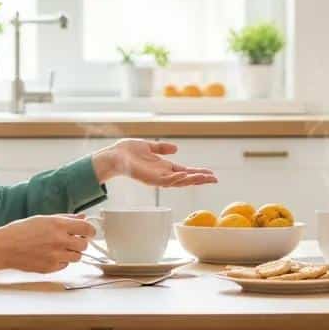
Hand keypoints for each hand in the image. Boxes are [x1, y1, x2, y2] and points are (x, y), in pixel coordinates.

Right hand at [0, 214, 96, 273]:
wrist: (3, 247)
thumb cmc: (21, 230)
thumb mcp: (44, 218)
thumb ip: (66, 218)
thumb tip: (82, 217)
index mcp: (59, 225)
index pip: (87, 229)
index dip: (90, 230)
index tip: (88, 232)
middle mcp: (60, 241)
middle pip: (84, 245)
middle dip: (80, 242)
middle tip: (71, 240)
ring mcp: (56, 256)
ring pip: (77, 257)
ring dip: (72, 252)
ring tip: (59, 248)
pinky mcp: (50, 268)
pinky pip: (65, 265)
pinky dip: (62, 261)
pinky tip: (50, 255)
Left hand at [92, 139, 217, 188]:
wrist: (114, 155)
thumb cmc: (128, 151)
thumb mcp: (149, 147)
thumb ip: (162, 148)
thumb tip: (176, 148)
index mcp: (164, 168)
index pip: (185, 172)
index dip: (198, 173)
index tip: (211, 174)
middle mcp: (162, 175)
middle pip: (186, 179)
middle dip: (200, 179)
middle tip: (215, 179)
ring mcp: (157, 179)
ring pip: (179, 182)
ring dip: (193, 180)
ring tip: (206, 178)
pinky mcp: (150, 179)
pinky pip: (167, 181)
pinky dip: (178, 180)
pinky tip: (187, 177)